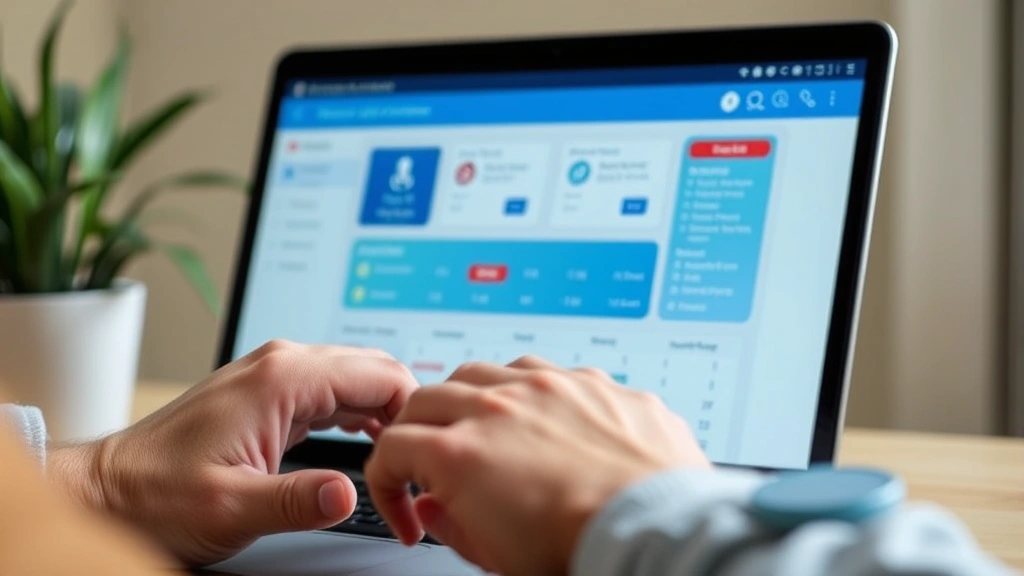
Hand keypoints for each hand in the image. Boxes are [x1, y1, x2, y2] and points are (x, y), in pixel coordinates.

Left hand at [50, 340, 417, 565]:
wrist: (109, 490)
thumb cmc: (157, 495)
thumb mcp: (231, 507)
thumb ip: (296, 500)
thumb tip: (349, 495)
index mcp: (283, 379)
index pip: (380, 375)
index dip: (414, 412)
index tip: (424, 453)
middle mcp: (282, 364)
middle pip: (374, 367)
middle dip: (407, 406)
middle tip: (421, 455)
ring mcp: (275, 374)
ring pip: (357, 376)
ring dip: (386, 409)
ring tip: (403, 454)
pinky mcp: (270, 392)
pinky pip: (333, 390)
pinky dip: (360, 412)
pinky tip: (370, 441)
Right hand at [365, 356, 709, 575]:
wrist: (656, 535)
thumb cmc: (582, 549)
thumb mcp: (495, 557)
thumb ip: (452, 524)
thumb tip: (436, 507)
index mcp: (462, 451)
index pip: (393, 446)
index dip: (388, 479)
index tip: (405, 499)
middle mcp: (500, 405)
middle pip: (430, 396)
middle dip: (418, 429)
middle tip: (427, 455)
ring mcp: (551, 386)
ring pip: (486, 370)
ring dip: (471, 397)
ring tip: (483, 426)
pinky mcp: (595, 383)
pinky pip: (548, 371)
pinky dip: (531, 392)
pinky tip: (543, 416)